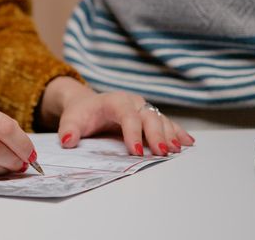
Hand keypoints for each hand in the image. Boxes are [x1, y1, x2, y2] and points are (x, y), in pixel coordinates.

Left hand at [39, 77, 193, 155]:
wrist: (87, 104)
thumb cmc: (81, 113)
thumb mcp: (71, 120)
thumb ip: (68, 130)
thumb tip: (67, 142)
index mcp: (115, 101)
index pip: (127, 115)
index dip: (132, 132)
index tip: (136, 151)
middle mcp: (133, 102)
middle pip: (149, 117)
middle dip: (157, 134)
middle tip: (162, 153)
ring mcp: (144, 109)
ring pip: (161, 120)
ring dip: (170, 135)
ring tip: (177, 150)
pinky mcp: (149, 117)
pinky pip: (167, 123)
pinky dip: (178, 132)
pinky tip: (188, 142)